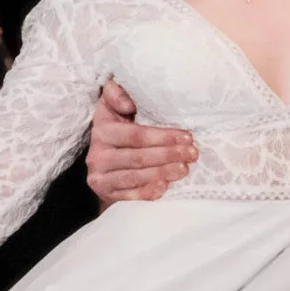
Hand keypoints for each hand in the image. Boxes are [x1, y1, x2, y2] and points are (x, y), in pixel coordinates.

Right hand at [86, 77, 195, 204]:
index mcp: (102, 129)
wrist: (104, 161)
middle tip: (192, 153)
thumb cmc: (119, 128)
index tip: (187, 136)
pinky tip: (164, 187)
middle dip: (168, 155)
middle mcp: (97, 154)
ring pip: (134, 176)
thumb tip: (128, 103)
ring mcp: (100, 176)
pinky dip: (147, 192)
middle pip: (137, 157)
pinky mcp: (105, 193)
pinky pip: (129, 196)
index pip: (135, 135)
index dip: (162, 136)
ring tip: (184, 168)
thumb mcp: (114, 106)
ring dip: (162, 173)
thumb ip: (117, 93)